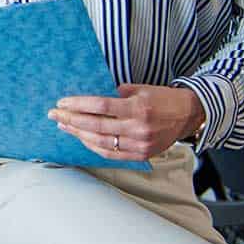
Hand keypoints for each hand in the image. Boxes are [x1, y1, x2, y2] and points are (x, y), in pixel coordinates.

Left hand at [51, 84, 204, 161]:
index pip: (100, 106)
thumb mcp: (140, 89)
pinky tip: (81, 138)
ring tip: (64, 125)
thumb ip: (115, 95)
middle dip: (71, 119)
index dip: (78, 104)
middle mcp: (138, 128)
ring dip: (78, 134)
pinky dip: (93, 146)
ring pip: (100, 142)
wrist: (189, 114)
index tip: (62, 102)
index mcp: (138, 108)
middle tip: (54, 114)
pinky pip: (111, 154)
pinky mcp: (141, 155)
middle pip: (96, 126)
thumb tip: (88, 99)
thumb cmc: (162, 98)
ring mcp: (140, 144)